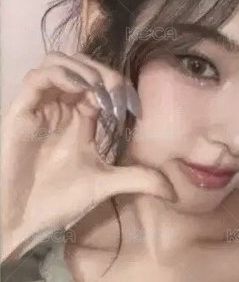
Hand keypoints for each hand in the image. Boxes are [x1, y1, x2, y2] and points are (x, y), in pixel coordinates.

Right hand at [1, 51, 176, 261]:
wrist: (24, 219)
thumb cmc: (59, 200)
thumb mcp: (106, 185)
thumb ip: (139, 180)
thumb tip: (174, 192)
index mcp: (80, 118)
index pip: (100, 84)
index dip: (120, 85)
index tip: (135, 105)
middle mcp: (60, 106)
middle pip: (82, 66)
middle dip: (106, 73)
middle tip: (120, 94)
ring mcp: (40, 106)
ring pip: (58, 62)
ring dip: (84, 70)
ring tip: (100, 92)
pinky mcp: (21, 110)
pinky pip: (38, 77)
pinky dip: (62, 75)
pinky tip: (81, 91)